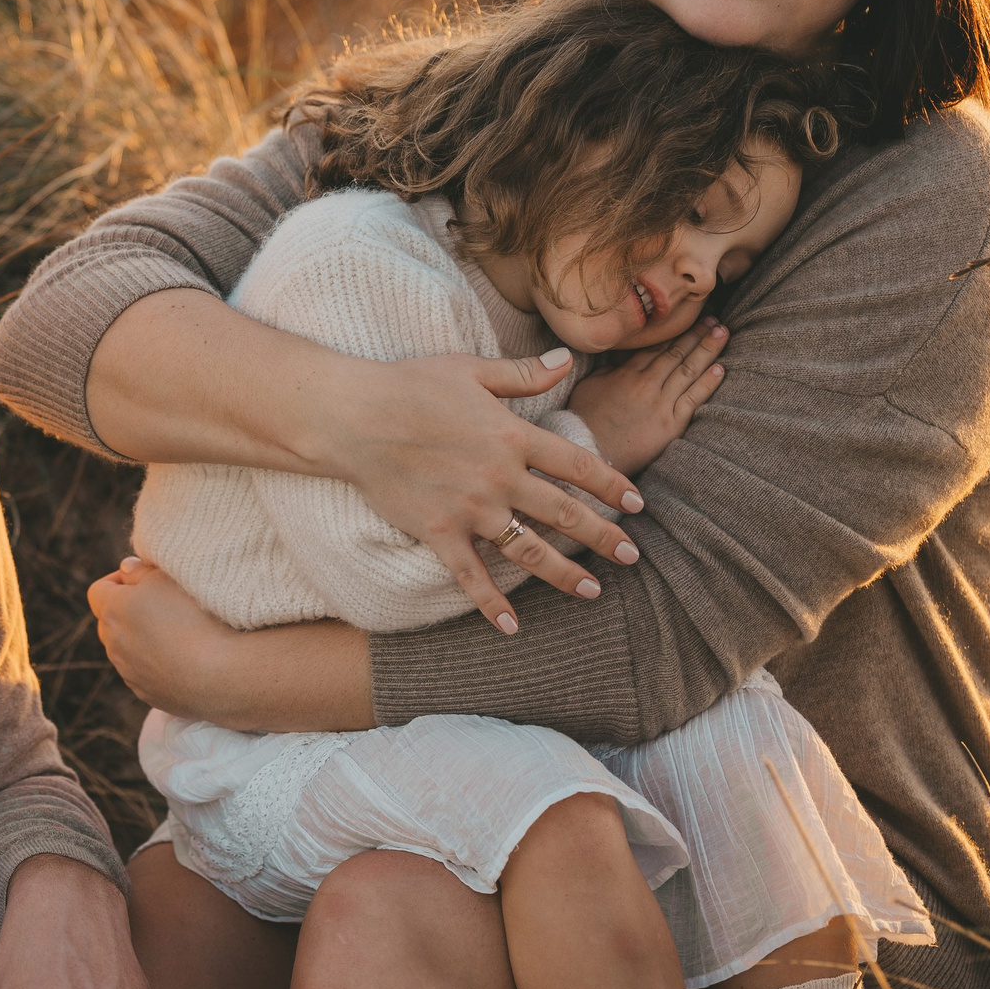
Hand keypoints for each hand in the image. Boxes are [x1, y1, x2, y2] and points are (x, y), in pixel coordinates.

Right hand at [87, 294, 643, 628]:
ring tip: (592, 592)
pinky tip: (512, 627)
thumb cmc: (408, 384)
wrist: (353, 416)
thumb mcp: (471, 369)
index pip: (577, 465)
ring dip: (564, 574)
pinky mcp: (439, 532)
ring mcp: (470, 509)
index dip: (611, 485)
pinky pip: (471, 576)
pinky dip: (491, 604)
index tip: (636, 503)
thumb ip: (523, 374)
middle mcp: (500, 476)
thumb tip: (567, 360)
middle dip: (603, 537)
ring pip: (529, 550)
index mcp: (512, 434)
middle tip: (631, 555)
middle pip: (564, 513)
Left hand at [87, 558, 372, 730]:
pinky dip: (164, 665)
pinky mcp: (161, 700)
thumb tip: (130, 566)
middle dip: (136, 609)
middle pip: (113, 620)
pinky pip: (151, 675)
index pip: (105, 587)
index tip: (162, 578)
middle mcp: (119, 645)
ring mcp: (138, 677)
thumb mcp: (186, 574)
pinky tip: (196, 658)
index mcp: (120, 607)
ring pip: (130, 650)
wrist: (241, 677)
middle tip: (178, 602)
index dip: (131, 580)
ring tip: (191, 630)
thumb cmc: (220, 613)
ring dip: (150, 639)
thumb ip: (153, 566)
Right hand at [568, 319, 728, 476]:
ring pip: (688, 370)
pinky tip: (720, 368)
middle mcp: (646, 384)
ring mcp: (660, 403)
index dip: (676, 332)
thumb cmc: (584, 421)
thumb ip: (608, 371)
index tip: (690, 319)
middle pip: (676, 353)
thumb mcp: (588, 387)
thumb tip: (621, 363)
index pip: (657, 347)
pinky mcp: (670, 424)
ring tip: (722, 333)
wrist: (588, 452)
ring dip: (708, 350)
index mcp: (626, 373)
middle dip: (697, 334)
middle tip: (715, 319)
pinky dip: (708, 383)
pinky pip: (693, 399)